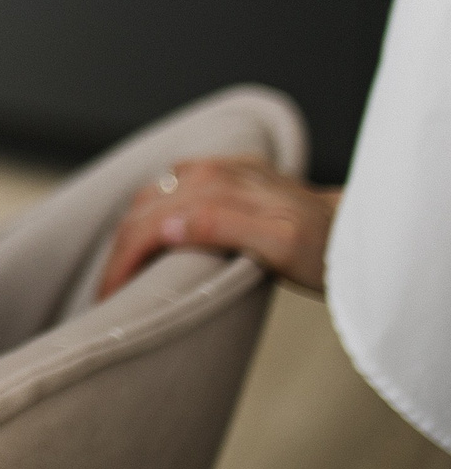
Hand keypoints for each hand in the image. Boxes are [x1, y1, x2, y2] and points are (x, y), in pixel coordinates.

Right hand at [97, 156, 336, 297]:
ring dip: (129, 231)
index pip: (147, 223)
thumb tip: (165, 228)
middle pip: (141, 209)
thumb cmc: (328, 249)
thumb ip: (224, 228)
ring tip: (123, 270)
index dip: (121, 263)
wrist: (361, 232)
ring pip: (149, 194)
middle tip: (107, 294)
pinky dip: (148, 211)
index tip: (107, 299)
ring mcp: (216, 169)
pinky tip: (152, 233)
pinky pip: (169, 186)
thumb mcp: (283, 246)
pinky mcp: (222, 173)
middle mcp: (211, 172)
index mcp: (218, 188)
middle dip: (117, 252)